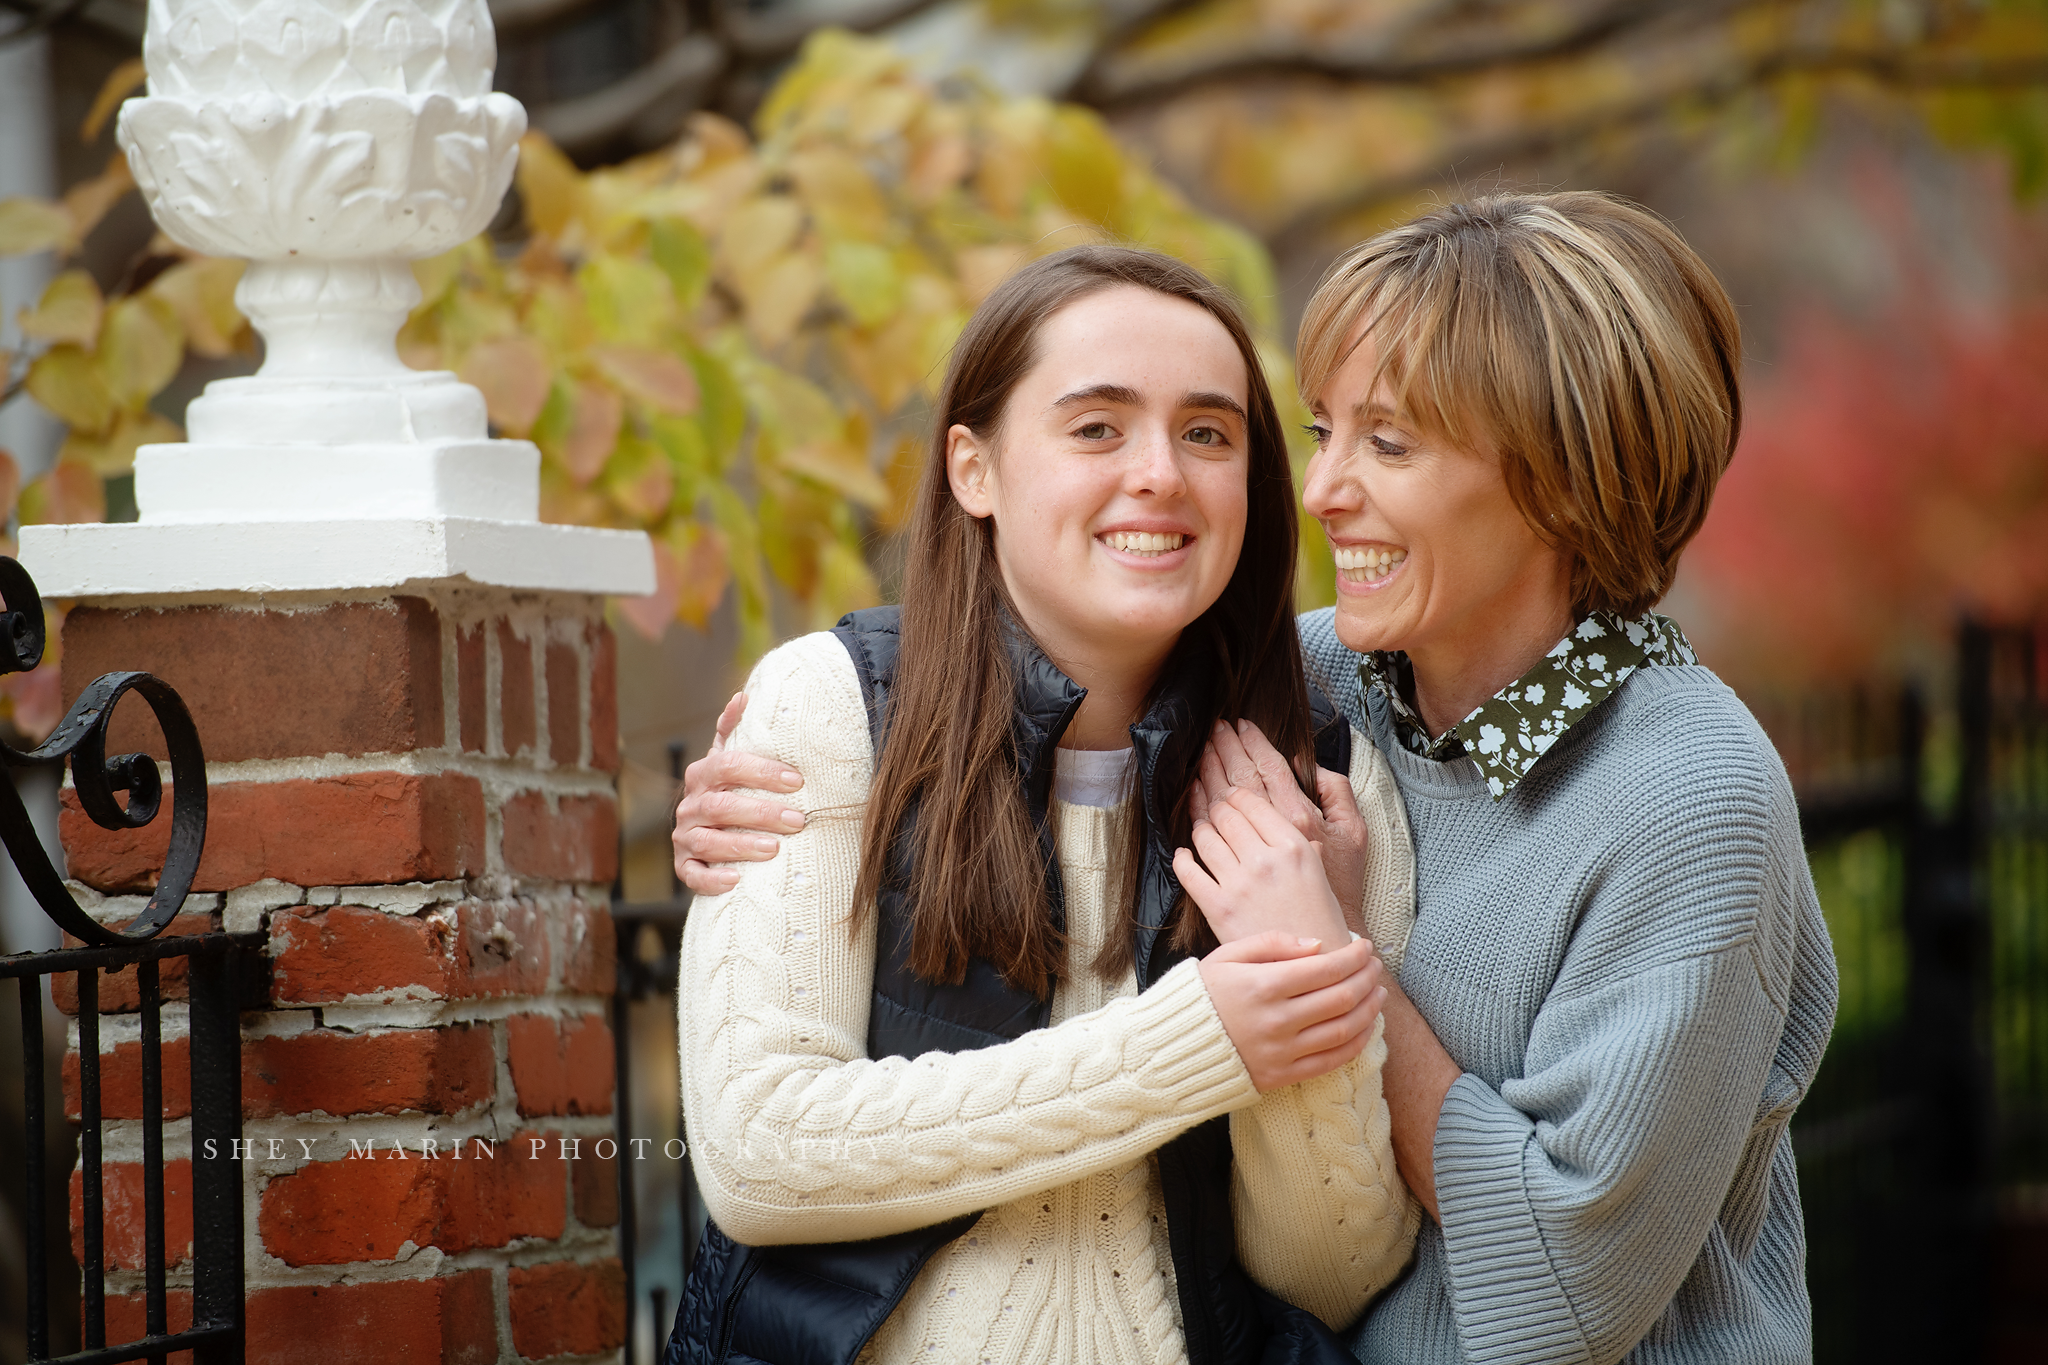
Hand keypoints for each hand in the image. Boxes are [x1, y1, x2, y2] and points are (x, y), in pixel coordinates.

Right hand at [672, 691, 807, 895]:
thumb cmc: (731, 790)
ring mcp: (685, 837)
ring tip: (775, 848)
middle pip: (722, 806)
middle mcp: (690, 805)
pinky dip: (712, 878)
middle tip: (798, 820)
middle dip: (762, 813)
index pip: (729, 766)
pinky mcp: (684, 866)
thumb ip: (734, 731)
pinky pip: (692, 875)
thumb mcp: (730, 759)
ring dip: (742, 845)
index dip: (763, 772)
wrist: (709, 831)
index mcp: (703, 774)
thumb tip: (744, 695)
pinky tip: (736, 879)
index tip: (797, 781)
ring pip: (709, 841)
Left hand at [1175, 783, 1350, 948]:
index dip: (1236, 795)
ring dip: (1199, 829)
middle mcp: (1265, 860)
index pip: (1252, 804)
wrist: (1315, 967)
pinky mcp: (1219, 908)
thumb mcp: (1320, 872)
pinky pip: (1189, 873)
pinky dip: (1182, 859)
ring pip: (1205, 838)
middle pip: (1225, 816)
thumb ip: (1301, 844)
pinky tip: (1184, 855)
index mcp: (1294, 846)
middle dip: (1214, 806)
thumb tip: (1282, 823)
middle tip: (1211, 806)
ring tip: (1200, 828)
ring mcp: (1240, 884)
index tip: (1230, 795)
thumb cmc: (1320, 920)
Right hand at [1198, 933, 1387, 1091]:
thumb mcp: (1227, 955)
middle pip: (1341, 997)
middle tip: (1375, 966)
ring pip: (1344, 1029)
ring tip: (1377, 992)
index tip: (1364, 946)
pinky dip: (1357, 1042)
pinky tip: (1365, 1025)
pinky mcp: (1284, 1075)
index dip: (1353, 956)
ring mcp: (1282, 1051)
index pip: (1325, 968)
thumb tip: (1317, 945)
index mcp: (1263, 985)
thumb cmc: (1205, 993)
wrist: (1175, 1046)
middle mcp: (1277, 1020)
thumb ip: (1271, 943)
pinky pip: (1333, 1061)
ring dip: (1369, 1008)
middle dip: (1367, 977)